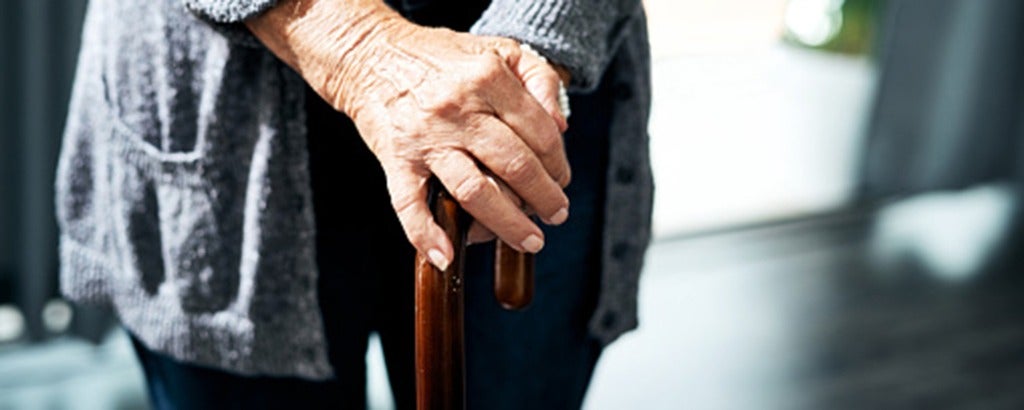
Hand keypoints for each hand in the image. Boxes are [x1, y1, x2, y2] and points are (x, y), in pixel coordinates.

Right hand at [247, 0, 570, 269]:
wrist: (371, 55)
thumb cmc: (442, 57)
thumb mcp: (500, 49)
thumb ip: (540, 79)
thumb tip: (561, 128)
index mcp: (488, 78)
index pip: (540, 133)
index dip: (559, 163)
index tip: (563, 179)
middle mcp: (458, 109)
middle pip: (514, 165)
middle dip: (544, 198)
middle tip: (557, 215)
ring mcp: (426, 138)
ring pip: (474, 191)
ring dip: (507, 223)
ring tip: (530, 240)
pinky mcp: (397, 160)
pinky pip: (410, 204)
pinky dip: (425, 235)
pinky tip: (445, 257)